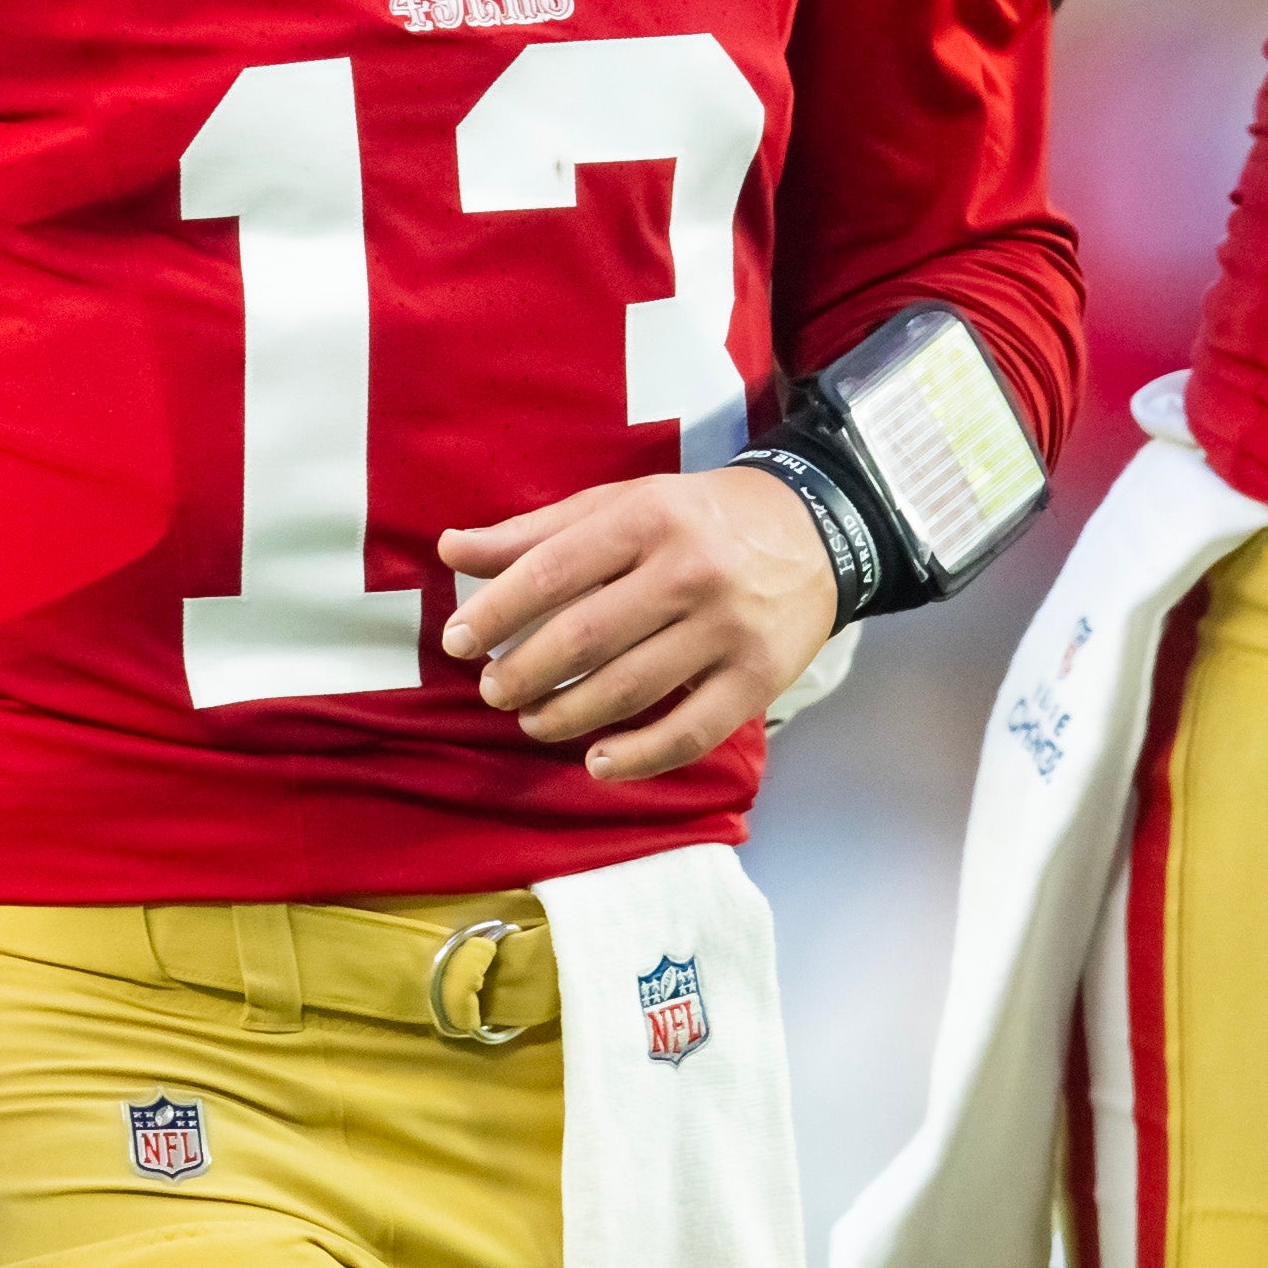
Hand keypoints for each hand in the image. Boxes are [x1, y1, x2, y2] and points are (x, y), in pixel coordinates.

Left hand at [438, 463, 839, 783]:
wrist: (816, 530)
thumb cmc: (700, 518)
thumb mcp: (623, 504)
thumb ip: (537, 532)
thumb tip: (451, 549)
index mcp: (649, 518)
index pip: (552, 572)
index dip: (494, 613)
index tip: (455, 643)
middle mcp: (690, 572)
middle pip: (585, 638)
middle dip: (524, 673)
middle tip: (494, 691)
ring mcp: (728, 629)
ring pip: (629, 690)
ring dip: (566, 717)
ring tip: (534, 720)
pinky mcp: (758, 678)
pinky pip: (690, 733)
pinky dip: (638, 758)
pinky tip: (598, 762)